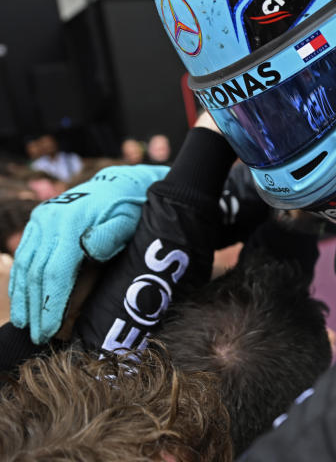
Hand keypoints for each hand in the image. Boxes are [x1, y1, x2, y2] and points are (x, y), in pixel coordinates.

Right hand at [8, 164, 168, 343]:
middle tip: (37, 336)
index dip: (50, 305)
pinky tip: (21, 299)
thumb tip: (89, 250)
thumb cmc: (129, 210)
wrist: (119, 184)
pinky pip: (23, 254)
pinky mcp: (37, 220)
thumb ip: (109, 237)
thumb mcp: (128, 222)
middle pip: (36, 273)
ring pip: (24, 264)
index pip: (55, 273)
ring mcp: (41, 219)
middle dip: (35, 308)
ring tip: (25, 324)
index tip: (49, 331)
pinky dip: (20, 278)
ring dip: (22, 297)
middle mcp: (50, 220)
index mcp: (72, 224)